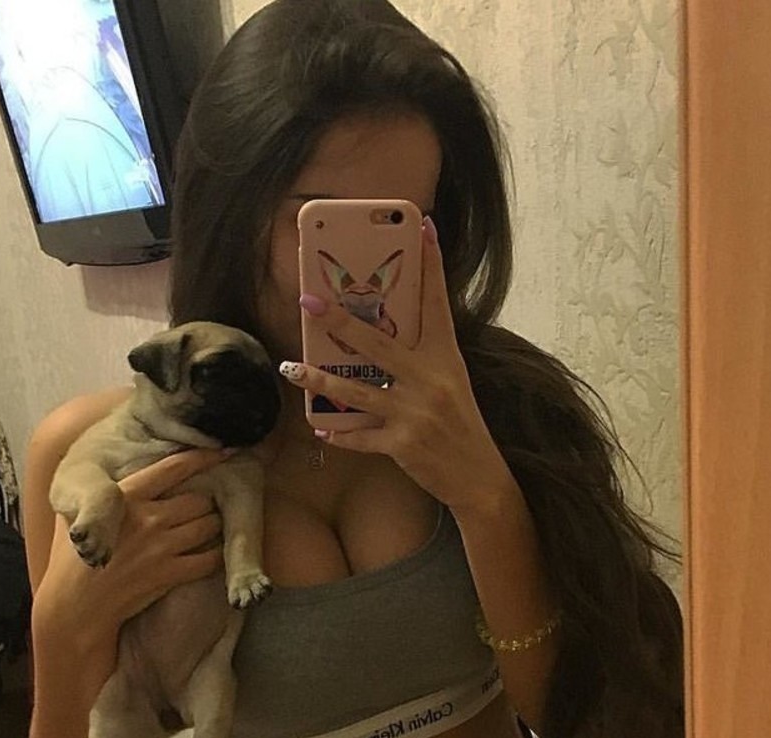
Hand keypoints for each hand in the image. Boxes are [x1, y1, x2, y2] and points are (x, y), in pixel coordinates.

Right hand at [38, 447, 230, 630]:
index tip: (222, 451)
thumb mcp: (78, 514)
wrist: (77, 604)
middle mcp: (147, 519)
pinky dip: (218, 554)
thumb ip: (101, 494)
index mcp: (125, 497)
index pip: (173, 468)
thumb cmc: (72, 558)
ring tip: (214, 526)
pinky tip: (216, 552)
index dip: (202, 458)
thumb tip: (110, 470)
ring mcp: (160, 547)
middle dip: (209, 501)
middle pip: (199, 499)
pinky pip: (210, 559)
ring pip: (209, 526)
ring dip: (216, 525)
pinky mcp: (169, 574)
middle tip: (211, 503)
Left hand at [279, 217, 513, 516]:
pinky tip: (320, 430)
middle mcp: (430, 380)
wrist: (479, 477)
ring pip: (356, 392)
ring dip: (319, 380)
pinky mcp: (403, 444)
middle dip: (339, 321)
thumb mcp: (451, 382)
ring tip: (291, 368)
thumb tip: (386, 335)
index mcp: (446, 358)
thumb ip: (424, 358)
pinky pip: (361, 437)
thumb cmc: (461, 425)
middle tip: (308, 301)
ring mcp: (415, 413)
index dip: (432, 264)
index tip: (423, 226)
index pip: (438, 303)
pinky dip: (339, 435)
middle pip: (377, 344)